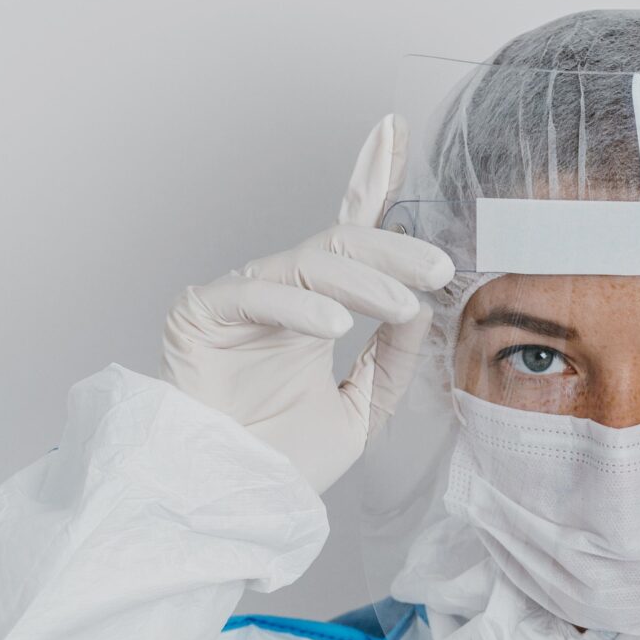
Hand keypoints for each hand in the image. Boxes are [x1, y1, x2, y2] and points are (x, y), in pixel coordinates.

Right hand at [160, 114, 454, 492]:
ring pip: (309, 261)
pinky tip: (335, 324)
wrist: (228, 505)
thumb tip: (421, 304)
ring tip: (404, 306)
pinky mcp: (200, 313)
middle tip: (439, 270)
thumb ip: (390, 358)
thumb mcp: (361, 411)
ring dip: (365, 280)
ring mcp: (237, 299)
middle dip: (395, 251)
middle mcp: (277, 294)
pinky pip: (256, 292)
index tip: (395, 134)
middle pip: (340, 244)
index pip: (348, 236)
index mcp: (312, 309)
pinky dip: (300, 305)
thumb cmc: (281, 462)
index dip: (370, 182)